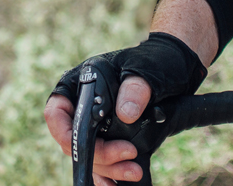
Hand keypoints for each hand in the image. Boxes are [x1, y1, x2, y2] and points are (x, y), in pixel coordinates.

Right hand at [45, 32, 206, 184]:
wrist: (175, 67)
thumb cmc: (156, 60)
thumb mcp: (146, 68)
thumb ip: (135, 87)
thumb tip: (125, 114)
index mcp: (80, 82)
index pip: (57, 112)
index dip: (66, 133)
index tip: (92, 145)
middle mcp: (82, 105)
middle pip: (74, 140)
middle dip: (99, 155)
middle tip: (128, 155)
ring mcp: (95, 124)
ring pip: (89, 154)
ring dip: (109, 168)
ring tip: (133, 172)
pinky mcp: (111, 137)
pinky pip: (101, 161)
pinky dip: (108, 174)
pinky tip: (116, 184)